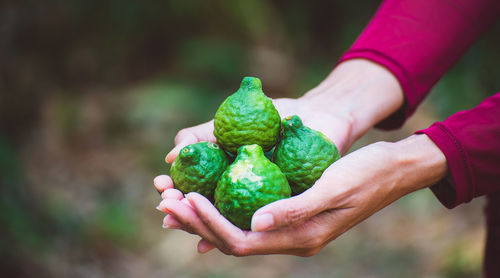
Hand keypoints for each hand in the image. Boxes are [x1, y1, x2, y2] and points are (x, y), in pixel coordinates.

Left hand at [154, 59, 404, 252]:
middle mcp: (291, 237)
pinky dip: (224, 207)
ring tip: (175, 197)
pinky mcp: (290, 211)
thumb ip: (296, 209)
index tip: (184, 199)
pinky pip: (249, 214)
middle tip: (165, 200)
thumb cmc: (367, 173)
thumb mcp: (333, 187)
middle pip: (232, 237)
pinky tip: (206, 195)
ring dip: (205, 214)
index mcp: (300, 237)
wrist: (393, 169)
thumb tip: (254, 224)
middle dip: (196, 220)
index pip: (242, 240)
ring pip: (237, 227)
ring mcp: (290, 226)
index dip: (208, 223)